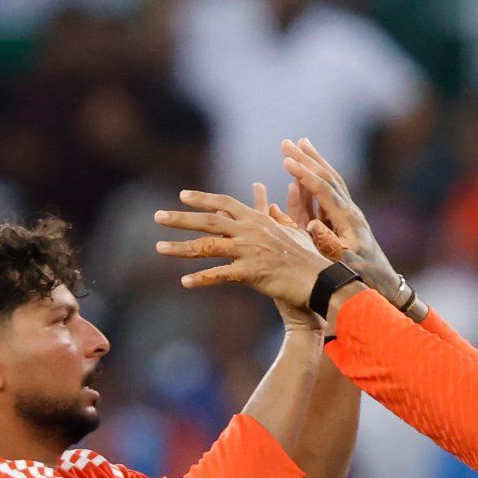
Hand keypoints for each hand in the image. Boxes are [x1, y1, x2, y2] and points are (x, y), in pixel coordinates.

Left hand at [153, 183, 333, 313]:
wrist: (319, 279)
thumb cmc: (308, 256)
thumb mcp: (292, 230)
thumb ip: (276, 214)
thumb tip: (268, 202)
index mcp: (257, 220)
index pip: (225, 203)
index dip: (202, 198)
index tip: (182, 195)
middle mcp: (250, 231)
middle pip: (208, 221)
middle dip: (180, 218)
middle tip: (157, 217)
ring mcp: (249, 251)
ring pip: (207, 246)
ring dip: (180, 248)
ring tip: (159, 248)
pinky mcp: (251, 273)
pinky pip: (220, 275)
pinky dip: (201, 279)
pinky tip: (184, 282)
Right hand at [279, 137, 413, 309]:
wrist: (384, 285)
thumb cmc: (364, 278)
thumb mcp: (345, 264)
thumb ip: (328, 244)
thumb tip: (312, 224)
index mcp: (348, 219)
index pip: (323, 189)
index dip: (304, 174)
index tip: (286, 161)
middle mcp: (349, 211)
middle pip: (327, 177)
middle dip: (307, 159)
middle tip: (287, 142)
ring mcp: (348, 214)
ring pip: (330, 181)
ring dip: (315, 162)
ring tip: (300, 145)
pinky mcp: (346, 221)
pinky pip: (329, 194)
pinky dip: (317, 179)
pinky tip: (307, 174)